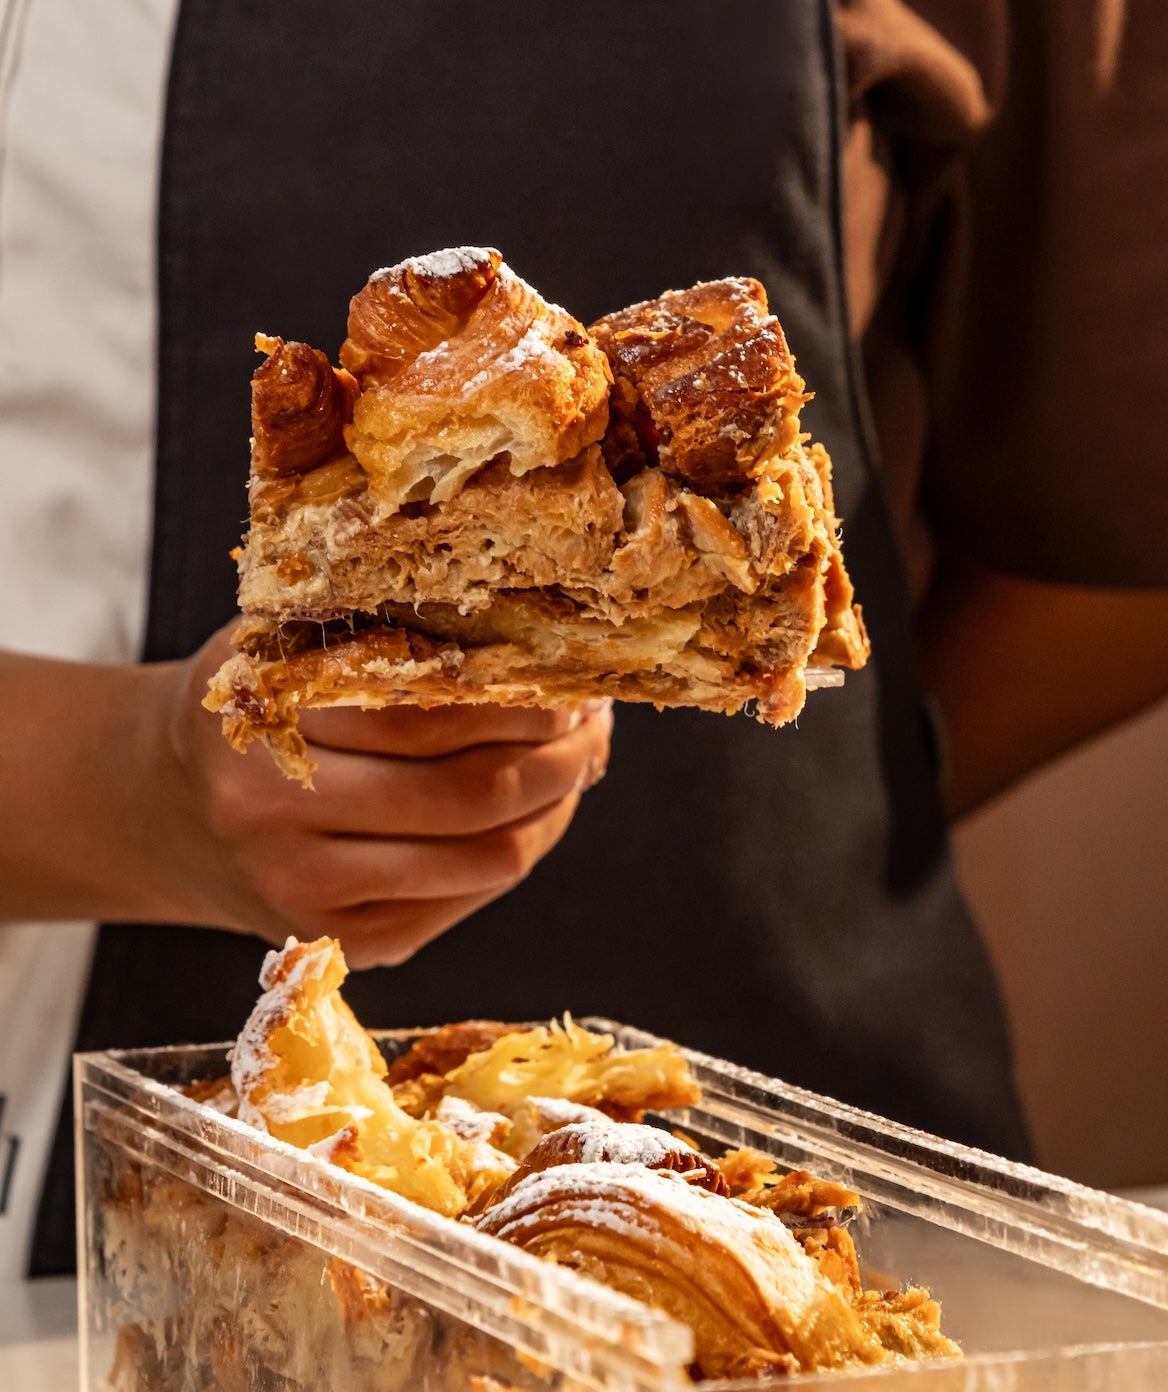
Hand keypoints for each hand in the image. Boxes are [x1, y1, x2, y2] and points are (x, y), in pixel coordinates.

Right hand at [0, 630, 611, 966]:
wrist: (159, 806)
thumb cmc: (249, 703)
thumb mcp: (285, 642)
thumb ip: (379, 633)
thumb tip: (533, 633)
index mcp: (266, 724)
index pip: (425, 714)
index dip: (520, 698)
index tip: (574, 672)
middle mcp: (278, 820)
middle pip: (468, 796)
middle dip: (559, 757)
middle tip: (599, 720)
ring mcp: (306, 895)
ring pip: (481, 860)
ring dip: (555, 808)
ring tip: (582, 759)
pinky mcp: (335, 942)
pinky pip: (462, 902)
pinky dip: (516, 852)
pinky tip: (537, 810)